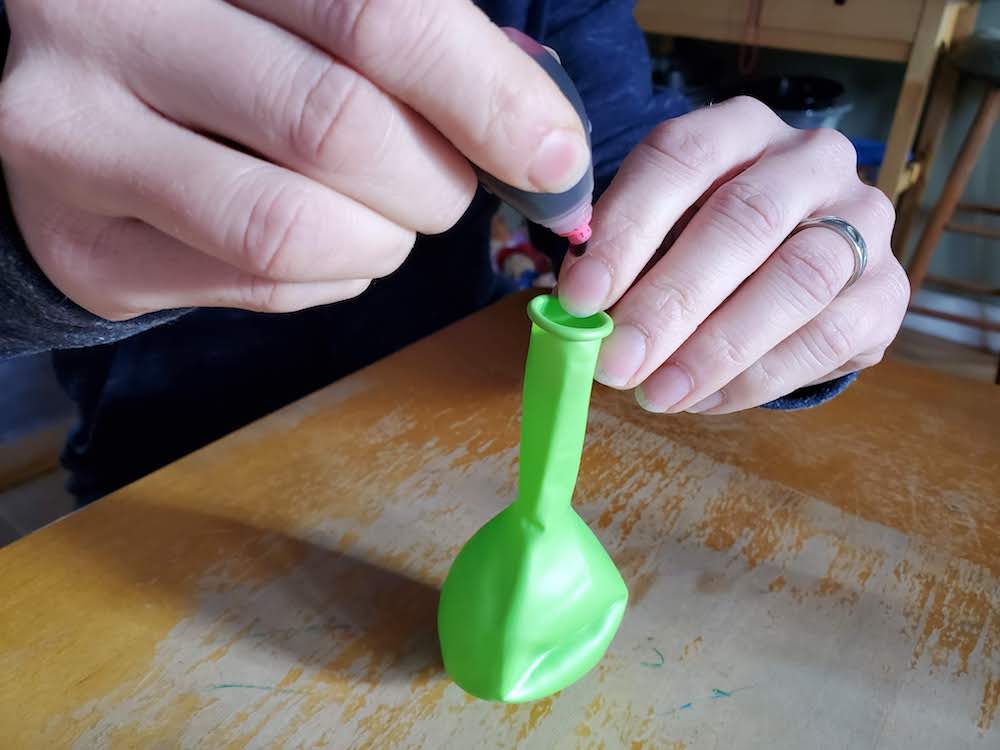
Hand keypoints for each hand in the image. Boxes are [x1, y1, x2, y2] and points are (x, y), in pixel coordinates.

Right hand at [0, 0, 587, 319]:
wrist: (56, 84)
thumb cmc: (219, 34)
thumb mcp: (303, 4)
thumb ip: (412, 40)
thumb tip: (541, 132)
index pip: (375, 18)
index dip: (488, 97)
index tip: (556, 159)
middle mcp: (107, 28)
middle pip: (338, 129)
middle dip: (438, 184)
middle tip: (453, 188)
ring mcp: (77, 145)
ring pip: (294, 231)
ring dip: (386, 242)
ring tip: (388, 218)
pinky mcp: (83, 248)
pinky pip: (257, 288)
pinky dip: (332, 277)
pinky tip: (329, 242)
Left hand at [558, 97, 908, 413]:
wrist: (801, 264)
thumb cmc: (706, 241)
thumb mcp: (661, 230)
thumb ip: (624, 257)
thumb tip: (578, 310)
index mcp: (739, 128)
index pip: (680, 157)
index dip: (626, 229)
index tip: (581, 297)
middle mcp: (810, 161)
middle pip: (745, 220)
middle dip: (672, 300)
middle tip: (617, 363)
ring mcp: (862, 220)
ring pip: (799, 279)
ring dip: (718, 347)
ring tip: (657, 394)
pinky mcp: (888, 288)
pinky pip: (829, 337)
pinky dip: (759, 378)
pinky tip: (704, 400)